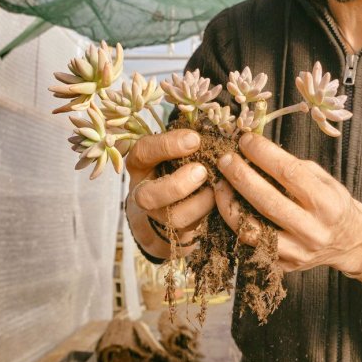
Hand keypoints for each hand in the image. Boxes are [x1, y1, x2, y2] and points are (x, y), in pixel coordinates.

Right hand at [125, 129, 213, 252]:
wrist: (172, 205)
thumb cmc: (178, 166)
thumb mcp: (175, 150)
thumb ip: (188, 142)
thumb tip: (218, 128)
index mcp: (140, 165)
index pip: (143, 152)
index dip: (167, 145)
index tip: (195, 139)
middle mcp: (142, 192)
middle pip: (148, 197)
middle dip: (177, 185)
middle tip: (202, 171)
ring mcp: (156, 217)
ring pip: (173, 218)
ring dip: (199, 203)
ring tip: (215, 189)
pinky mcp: (174, 234)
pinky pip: (191, 230)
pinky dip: (209, 215)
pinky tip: (221, 201)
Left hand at [214, 133, 361, 272]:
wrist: (349, 242)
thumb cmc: (332, 203)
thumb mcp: (324, 180)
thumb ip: (293, 168)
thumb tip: (255, 152)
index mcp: (327, 203)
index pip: (289, 173)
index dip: (263, 154)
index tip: (246, 140)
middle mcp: (313, 230)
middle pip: (267, 202)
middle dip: (241, 177)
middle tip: (225, 159)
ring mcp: (297, 252)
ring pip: (253, 229)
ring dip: (229, 204)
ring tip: (219, 184)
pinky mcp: (284, 265)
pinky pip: (252, 245)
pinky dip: (236, 224)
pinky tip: (228, 207)